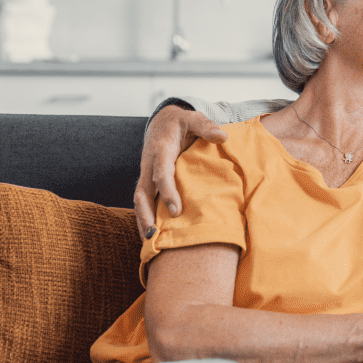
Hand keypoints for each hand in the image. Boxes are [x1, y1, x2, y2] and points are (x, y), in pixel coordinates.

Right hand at [132, 105, 227, 238]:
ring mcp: (146, 174)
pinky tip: (152, 236)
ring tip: (150, 243)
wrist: (163, 121)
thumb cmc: (182, 122)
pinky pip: (144, 201)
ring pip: (139, 200)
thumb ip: (207, 127)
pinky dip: (144, 218)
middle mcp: (149, 164)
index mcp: (161, 149)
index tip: (176, 210)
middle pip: (142, 192)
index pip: (161, 173)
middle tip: (154, 235)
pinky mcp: (148, 181)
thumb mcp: (194, 119)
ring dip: (142, 221)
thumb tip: (223, 136)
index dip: (167, 192)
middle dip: (146, 214)